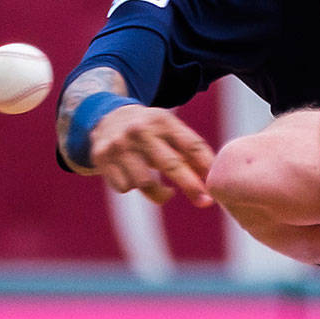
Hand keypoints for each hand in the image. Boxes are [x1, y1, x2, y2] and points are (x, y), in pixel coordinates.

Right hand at [90, 105, 214, 207]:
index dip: (207, 165)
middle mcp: (140, 131)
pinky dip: (133, 188)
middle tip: (205, 201)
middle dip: (191, 186)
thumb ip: (190, 151)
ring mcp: (120, 145)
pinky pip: (125, 187)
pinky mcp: (103, 158)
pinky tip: (134, 177)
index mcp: (162, 121)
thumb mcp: (168, 130)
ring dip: (160, 194)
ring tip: (166, 192)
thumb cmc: (148, 130)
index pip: (191, 144)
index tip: (216, 185)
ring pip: (146, 183)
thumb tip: (212, 179)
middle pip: (171, 164)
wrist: (104, 117)